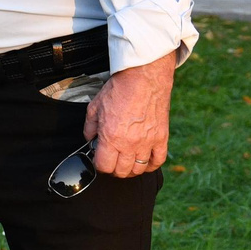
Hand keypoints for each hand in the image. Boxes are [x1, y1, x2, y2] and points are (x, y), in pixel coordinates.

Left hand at [83, 54, 173, 176]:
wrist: (143, 78)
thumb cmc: (118, 90)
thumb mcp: (94, 108)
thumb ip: (89, 128)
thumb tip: (89, 141)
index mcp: (111, 137)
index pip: (104, 166)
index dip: (98, 165)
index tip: (98, 160)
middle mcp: (130, 144)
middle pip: (121, 171)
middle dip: (113, 169)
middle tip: (111, 161)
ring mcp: (148, 142)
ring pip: (139, 169)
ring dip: (131, 169)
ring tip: (126, 162)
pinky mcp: (162, 137)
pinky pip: (158, 161)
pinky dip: (150, 165)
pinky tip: (144, 162)